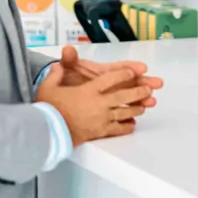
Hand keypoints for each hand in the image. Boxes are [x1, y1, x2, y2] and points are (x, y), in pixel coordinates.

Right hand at [35, 63, 158, 146]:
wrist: (48, 133)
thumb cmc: (49, 109)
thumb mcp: (48, 87)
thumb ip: (56, 74)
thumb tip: (57, 65)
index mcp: (88, 90)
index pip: (110, 79)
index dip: (124, 74)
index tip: (135, 71)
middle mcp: (98, 103)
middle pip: (123, 95)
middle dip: (138, 91)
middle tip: (150, 88)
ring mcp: (101, 119)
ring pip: (124, 112)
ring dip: (136, 108)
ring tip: (145, 106)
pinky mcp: (99, 132)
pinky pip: (117, 129)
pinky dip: (126, 126)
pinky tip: (133, 125)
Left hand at [55, 46, 163, 104]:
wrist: (60, 97)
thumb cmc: (66, 80)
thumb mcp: (67, 69)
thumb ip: (69, 60)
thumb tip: (68, 50)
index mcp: (101, 72)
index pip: (117, 69)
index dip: (130, 68)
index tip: (143, 67)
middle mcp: (109, 83)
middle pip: (129, 82)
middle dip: (143, 83)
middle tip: (158, 84)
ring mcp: (110, 96)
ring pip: (129, 96)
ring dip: (141, 98)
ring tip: (152, 102)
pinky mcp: (108, 109)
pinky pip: (121, 110)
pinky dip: (130, 113)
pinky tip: (139, 116)